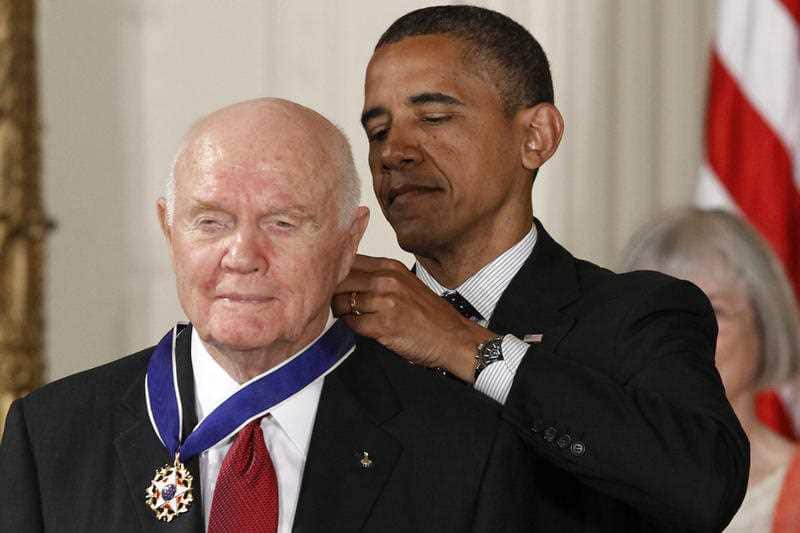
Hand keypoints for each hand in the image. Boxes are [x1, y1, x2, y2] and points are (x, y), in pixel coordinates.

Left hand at [332, 255, 496, 382]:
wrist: (452, 337)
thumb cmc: (429, 314)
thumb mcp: (404, 283)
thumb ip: (377, 277)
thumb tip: (344, 276)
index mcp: (390, 267)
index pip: (348, 260)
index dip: (334, 273)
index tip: (329, 282)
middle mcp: (387, 279)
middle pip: (340, 280)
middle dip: (332, 293)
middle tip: (334, 303)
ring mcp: (386, 301)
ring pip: (342, 301)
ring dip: (340, 311)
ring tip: (348, 316)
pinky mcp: (385, 324)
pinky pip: (353, 323)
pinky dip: (352, 327)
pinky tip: (363, 328)